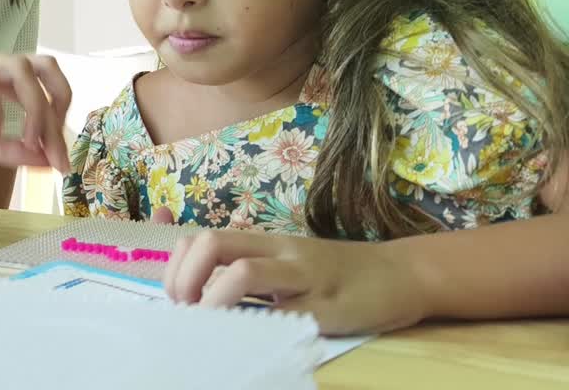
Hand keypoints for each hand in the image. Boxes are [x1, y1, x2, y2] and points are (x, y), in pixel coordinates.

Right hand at [0, 43, 71, 171]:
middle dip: (57, 106)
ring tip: (26, 142)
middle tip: (53, 147)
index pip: (43, 85)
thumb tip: (47, 160)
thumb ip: (8, 150)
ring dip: (33, 109)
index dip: (58, 121)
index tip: (59, 161)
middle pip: (44, 66)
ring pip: (20, 69)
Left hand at [163, 230, 429, 335]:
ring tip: (207, 321)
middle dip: (185, 277)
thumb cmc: (339, 273)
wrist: (402, 275)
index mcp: (266, 242)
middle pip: (214, 244)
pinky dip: (257, 326)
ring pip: (243, 271)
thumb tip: (201, 292)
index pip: (204, 238)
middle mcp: (280, 253)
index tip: (175, 296)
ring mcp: (303, 278)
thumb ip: (252, 269)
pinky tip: (249, 339)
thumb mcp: (289, 262)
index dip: (178, 265)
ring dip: (212, 298)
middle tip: (184, 308)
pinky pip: (284, 314)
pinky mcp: (327, 308)